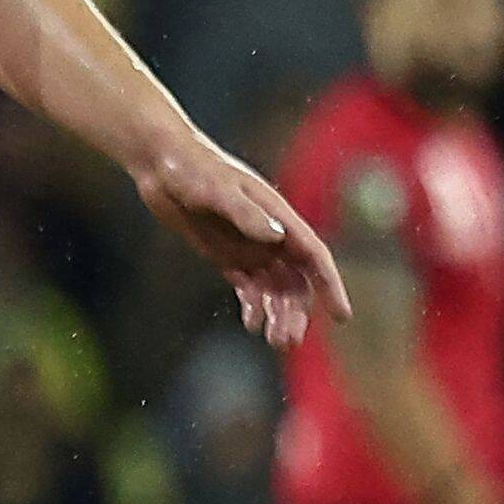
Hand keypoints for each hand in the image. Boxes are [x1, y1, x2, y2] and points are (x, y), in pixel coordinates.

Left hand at [133, 137, 347, 353]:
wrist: (161, 162)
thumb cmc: (191, 169)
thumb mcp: (216, 190)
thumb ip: (246, 213)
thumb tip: (278, 237)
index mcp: (278, 215)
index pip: (314, 256)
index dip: (330, 285)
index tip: (342, 315)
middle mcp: (270, 233)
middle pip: (295, 280)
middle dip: (296, 311)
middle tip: (288, 340)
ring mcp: (249, 245)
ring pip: (274, 287)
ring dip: (277, 313)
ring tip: (273, 340)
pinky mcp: (226, 253)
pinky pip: (247, 285)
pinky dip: (252, 305)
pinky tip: (251, 324)